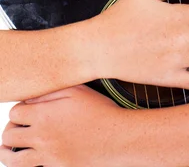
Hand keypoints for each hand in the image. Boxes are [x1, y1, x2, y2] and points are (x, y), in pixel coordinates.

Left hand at [0, 85, 128, 166]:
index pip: (14, 113)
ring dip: (7, 152)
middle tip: (18, 126)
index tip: (26, 109)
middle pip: (9, 136)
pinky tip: (33, 158)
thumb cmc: (99, 111)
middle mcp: (41, 138)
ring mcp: (47, 157)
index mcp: (43, 116)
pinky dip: (28, 164)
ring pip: (13, 160)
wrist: (116, 138)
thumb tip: (29, 100)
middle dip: (10, 129)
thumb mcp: (76, 91)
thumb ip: (49, 93)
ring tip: (9, 148)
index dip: (18, 110)